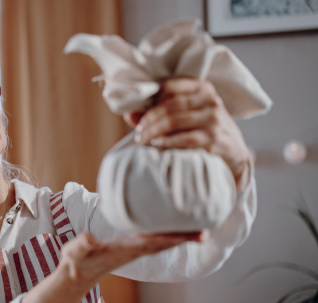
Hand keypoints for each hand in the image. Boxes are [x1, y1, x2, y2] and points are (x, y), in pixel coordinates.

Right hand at [59, 231, 205, 289]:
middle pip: (162, 244)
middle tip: (204, 232)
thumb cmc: (77, 260)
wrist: (78, 273)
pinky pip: (155, 240)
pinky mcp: (132, 247)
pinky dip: (168, 235)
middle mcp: (133, 251)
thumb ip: (81, 245)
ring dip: (180, 238)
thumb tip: (89, 238)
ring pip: (161, 243)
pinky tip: (176, 228)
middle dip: (182, 239)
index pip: (150, 243)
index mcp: (123, 250)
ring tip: (199, 230)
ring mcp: (134, 250)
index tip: (186, 235)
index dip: (168, 238)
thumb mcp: (75, 251)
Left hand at [124, 78, 250, 189]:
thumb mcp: (188, 115)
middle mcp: (209, 100)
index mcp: (202, 88)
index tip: (142, 116)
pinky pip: (183, 139)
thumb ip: (159, 113)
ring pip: (173, 121)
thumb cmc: (205, 130)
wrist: (234, 153)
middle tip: (138, 132)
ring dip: (152, 132)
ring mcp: (213, 119)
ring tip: (142, 139)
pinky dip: (166, 142)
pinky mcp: (214, 139)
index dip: (151, 101)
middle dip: (148, 120)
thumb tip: (130, 115)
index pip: (169, 87)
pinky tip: (157, 145)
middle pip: (168, 106)